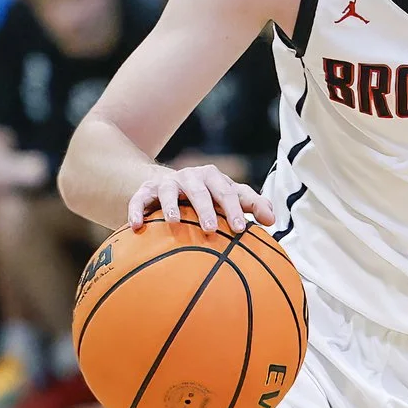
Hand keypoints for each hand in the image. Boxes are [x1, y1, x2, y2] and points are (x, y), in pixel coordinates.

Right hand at [126, 162, 275, 231]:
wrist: (171, 186)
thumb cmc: (209, 196)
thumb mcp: (230, 197)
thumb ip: (252, 205)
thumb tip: (272, 219)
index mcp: (213, 178)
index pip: (227, 193)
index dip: (234, 210)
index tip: (240, 230)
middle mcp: (190, 177)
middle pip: (199, 191)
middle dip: (205, 209)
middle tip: (211, 229)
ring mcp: (167, 183)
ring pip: (168, 192)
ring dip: (171, 206)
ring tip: (174, 222)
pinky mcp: (145, 191)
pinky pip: (139, 200)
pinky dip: (136, 211)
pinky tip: (136, 226)